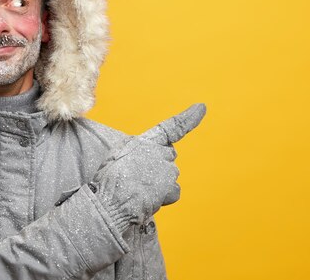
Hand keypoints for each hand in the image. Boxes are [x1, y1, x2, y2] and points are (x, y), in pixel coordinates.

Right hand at [91, 104, 205, 231]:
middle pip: (168, 158)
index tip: (201, 108)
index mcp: (142, 141)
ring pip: (170, 177)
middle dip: (159, 168)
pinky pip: (174, 192)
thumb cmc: (108, 183)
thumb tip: (145, 162)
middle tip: (140, 180)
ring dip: (160, 185)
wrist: (109, 201)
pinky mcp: (170, 184)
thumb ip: (135, 153)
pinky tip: (149, 199)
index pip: (170, 128)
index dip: (188, 118)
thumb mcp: (116, 158)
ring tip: (140, 191)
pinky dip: (164, 198)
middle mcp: (157, 151)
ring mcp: (166, 167)